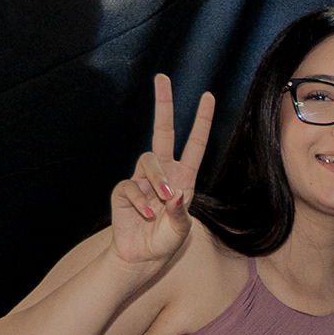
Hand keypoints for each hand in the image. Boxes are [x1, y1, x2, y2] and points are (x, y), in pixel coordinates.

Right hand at [109, 74, 213, 272]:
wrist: (141, 257)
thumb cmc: (165, 242)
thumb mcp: (181, 231)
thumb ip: (180, 215)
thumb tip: (174, 195)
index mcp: (183, 177)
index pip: (194, 144)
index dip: (201, 121)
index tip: (208, 97)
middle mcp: (163, 172)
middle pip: (162, 130)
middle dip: (163, 103)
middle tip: (162, 77)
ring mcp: (142, 178)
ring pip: (148, 161)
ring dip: (156, 182)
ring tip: (159, 206)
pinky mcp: (124, 189)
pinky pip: (132, 186)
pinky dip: (141, 202)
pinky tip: (145, 215)